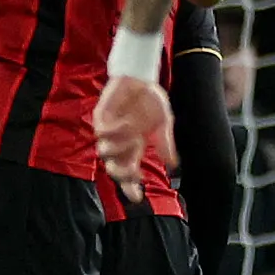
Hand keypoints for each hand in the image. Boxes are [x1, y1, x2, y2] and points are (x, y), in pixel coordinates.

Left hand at [93, 68, 173, 192]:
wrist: (140, 77)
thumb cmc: (151, 99)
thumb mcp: (164, 122)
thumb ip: (165, 142)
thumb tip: (174, 164)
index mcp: (134, 146)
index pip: (128, 173)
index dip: (131, 187)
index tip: (137, 197)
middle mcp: (119, 142)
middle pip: (113, 168)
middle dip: (122, 174)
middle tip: (133, 172)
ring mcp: (108, 131)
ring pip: (105, 152)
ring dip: (121, 149)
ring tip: (135, 137)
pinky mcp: (100, 117)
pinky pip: (102, 132)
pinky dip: (115, 131)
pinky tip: (127, 123)